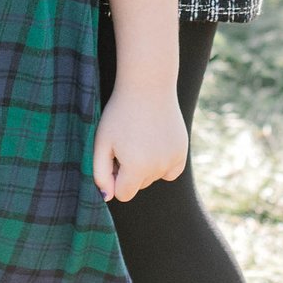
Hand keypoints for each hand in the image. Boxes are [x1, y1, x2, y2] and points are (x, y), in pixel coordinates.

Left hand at [92, 83, 187, 203]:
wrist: (148, 85)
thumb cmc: (119, 113)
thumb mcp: (101, 142)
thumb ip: (100, 174)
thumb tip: (108, 197)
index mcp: (136, 168)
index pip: (123, 194)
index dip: (114, 178)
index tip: (112, 158)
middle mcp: (158, 167)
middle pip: (139, 185)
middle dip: (130, 171)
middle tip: (125, 143)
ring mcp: (173, 159)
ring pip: (154, 177)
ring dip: (145, 166)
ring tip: (139, 138)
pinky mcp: (182, 151)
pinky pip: (171, 171)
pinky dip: (162, 163)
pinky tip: (155, 144)